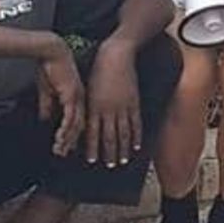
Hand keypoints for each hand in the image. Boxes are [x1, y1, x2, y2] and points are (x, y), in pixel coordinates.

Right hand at [37, 37, 85, 156]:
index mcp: (77, 96)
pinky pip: (70, 117)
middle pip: (79, 125)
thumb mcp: (47, 90)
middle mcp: (80, 98)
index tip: (68, 147)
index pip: (78, 119)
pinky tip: (60, 139)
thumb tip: (45, 119)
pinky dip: (65, 130)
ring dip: (67, 139)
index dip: (73, 134)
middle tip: (63, 154)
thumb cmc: (49, 67)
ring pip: (76, 124)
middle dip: (71, 141)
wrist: (51, 51)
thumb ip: (48, 105)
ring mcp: (77, 97)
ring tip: (60, 151)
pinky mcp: (71, 95)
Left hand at [84, 39, 141, 167]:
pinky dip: (136, 136)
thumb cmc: (98, 70)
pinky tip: (137, 145)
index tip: (92, 160)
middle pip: (109, 137)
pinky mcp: (134, 102)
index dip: (92, 148)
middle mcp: (108, 110)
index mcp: (94, 106)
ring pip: (123, 133)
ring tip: (123, 160)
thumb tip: (87, 121)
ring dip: (123, 149)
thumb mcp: (89, 89)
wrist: (114, 57)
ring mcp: (122, 107)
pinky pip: (135, 123)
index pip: (92, 133)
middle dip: (109, 153)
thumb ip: (89, 107)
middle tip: (110, 165)